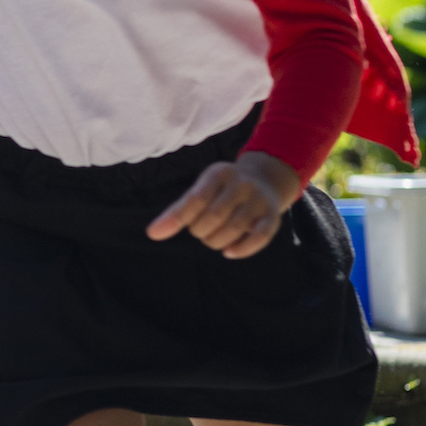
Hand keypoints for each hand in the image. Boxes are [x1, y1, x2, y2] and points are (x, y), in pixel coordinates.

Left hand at [146, 151, 299, 258]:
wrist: (265, 181)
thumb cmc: (222, 190)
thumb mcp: (201, 189)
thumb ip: (179, 210)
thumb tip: (153, 233)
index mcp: (219, 174)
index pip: (195, 198)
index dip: (176, 218)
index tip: (154, 234)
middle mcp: (241, 184)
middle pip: (214, 216)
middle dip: (199, 230)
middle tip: (199, 230)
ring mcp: (259, 200)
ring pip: (234, 228)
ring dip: (216, 241)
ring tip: (211, 238)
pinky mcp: (273, 217)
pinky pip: (259, 238)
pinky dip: (242, 249)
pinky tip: (228, 252)